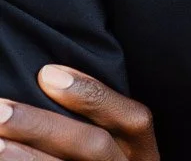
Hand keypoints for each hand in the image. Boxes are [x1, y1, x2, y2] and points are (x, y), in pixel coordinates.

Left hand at [0, 65, 158, 159]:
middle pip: (93, 146)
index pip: (132, 118)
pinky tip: (1, 160)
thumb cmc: (103, 158)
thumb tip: (49, 76)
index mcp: (142, 151)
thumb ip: (100, 117)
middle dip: (44, 126)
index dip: (92, 94)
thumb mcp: (120, 143)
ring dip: (24, 157)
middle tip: (2, 110)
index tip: (46, 73)